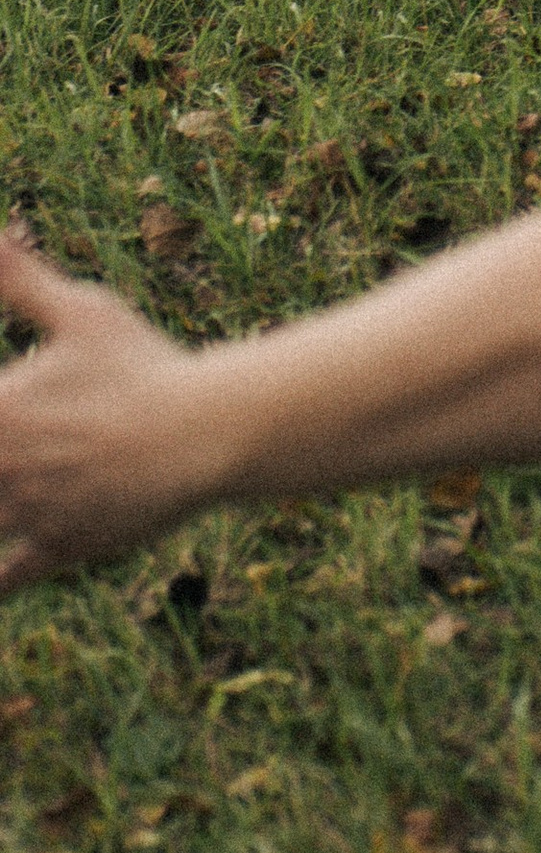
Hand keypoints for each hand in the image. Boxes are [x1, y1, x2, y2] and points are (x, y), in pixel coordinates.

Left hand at [0, 227, 208, 585]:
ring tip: (10, 486)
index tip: (0, 404)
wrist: (208, 430)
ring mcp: (28, 516)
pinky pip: (10, 575)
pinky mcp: (61, 548)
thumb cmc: (146, 364)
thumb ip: (19, 277)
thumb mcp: (82, 312)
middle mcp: (2, 470)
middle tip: (6, 445)